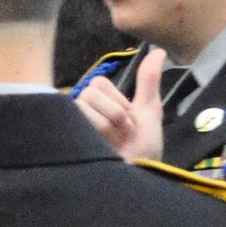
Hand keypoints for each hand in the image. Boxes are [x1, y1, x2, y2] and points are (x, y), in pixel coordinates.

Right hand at [75, 47, 165, 162]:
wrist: (139, 175)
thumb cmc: (143, 147)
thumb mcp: (149, 111)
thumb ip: (149, 80)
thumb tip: (159, 50)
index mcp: (100, 103)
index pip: (99, 83)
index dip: (118, 101)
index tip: (128, 121)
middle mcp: (82, 111)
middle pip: (91, 92)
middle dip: (115, 113)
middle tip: (122, 133)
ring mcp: (73, 125)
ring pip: (84, 104)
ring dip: (108, 125)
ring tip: (113, 143)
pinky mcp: (66, 138)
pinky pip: (78, 119)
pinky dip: (98, 132)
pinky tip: (101, 147)